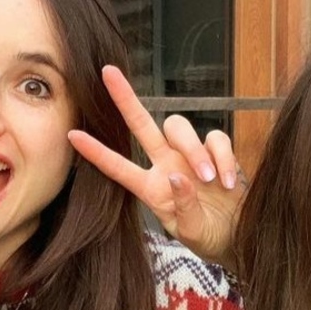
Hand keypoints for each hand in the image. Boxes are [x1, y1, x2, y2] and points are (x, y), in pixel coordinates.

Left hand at [67, 65, 245, 268]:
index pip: (118, 167)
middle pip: (142, 124)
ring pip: (179, 128)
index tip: (72, 135)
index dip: (96, 152)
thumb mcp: (193, 233)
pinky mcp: (216, 152)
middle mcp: (166, 166)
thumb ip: (184, 208)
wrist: (238, 237)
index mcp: (151, 189)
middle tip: (107, 72)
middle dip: (125, 98)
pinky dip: (222, 157)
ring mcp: (190, 157)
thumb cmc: (209, 237)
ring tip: (209, 179)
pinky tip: (227, 182)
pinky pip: (216, 138)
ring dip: (193, 149)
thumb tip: (177, 176)